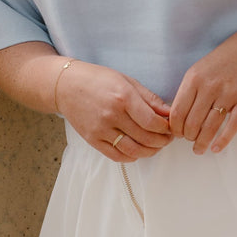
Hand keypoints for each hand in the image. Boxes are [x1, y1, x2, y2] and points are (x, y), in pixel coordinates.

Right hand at [56, 60, 172, 161]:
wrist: (66, 85)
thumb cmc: (97, 79)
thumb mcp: (126, 81)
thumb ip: (149, 98)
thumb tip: (169, 112)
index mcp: (123, 97)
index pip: (152, 122)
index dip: (166, 128)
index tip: (170, 127)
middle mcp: (112, 115)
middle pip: (146, 138)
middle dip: (162, 141)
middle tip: (167, 138)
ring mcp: (101, 129)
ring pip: (133, 151)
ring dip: (150, 152)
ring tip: (155, 146)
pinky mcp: (93, 140)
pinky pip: (117, 156)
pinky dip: (132, 157)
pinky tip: (137, 150)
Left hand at [169, 29, 236, 154]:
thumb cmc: (219, 64)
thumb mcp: (198, 71)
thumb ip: (187, 92)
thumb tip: (175, 119)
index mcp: (194, 78)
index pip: (178, 112)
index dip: (174, 128)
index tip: (175, 134)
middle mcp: (210, 86)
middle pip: (192, 122)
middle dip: (188, 137)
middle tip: (189, 141)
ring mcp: (229, 94)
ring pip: (210, 127)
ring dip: (202, 143)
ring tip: (198, 149)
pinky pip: (232, 126)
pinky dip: (222, 141)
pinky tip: (215, 149)